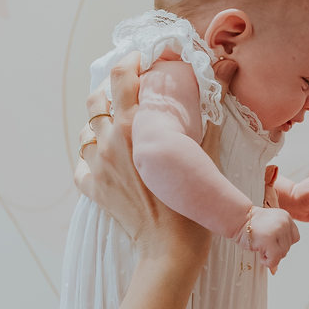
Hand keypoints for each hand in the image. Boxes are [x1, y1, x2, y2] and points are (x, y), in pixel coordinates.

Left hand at [75, 55, 209, 265]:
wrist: (169, 247)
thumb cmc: (191, 203)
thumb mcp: (206, 154)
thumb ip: (211, 114)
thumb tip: (226, 75)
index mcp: (136, 126)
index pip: (122, 77)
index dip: (129, 62)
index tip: (139, 61)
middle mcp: (110, 141)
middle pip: (95, 100)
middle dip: (109, 91)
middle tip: (126, 94)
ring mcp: (98, 166)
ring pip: (85, 132)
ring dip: (99, 126)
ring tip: (117, 131)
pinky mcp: (94, 189)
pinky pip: (82, 167)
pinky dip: (91, 162)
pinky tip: (107, 164)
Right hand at [241, 206, 299, 274]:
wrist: (236, 219)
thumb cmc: (250, 223)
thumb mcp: (271, 223)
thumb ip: (280, 233)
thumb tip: (283, 250)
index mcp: (285, 217)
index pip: (294, 237)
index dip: (284, 244)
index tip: (275, 245)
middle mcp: (284, 222)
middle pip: (288, 246)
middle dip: (276, 250)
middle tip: (264, 248)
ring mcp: (277, 230)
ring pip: (283, 253)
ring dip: (272, 256)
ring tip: (261, 250)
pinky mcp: (269, 240)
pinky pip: (275, 258)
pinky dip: (269, 262)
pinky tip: (262, 258)